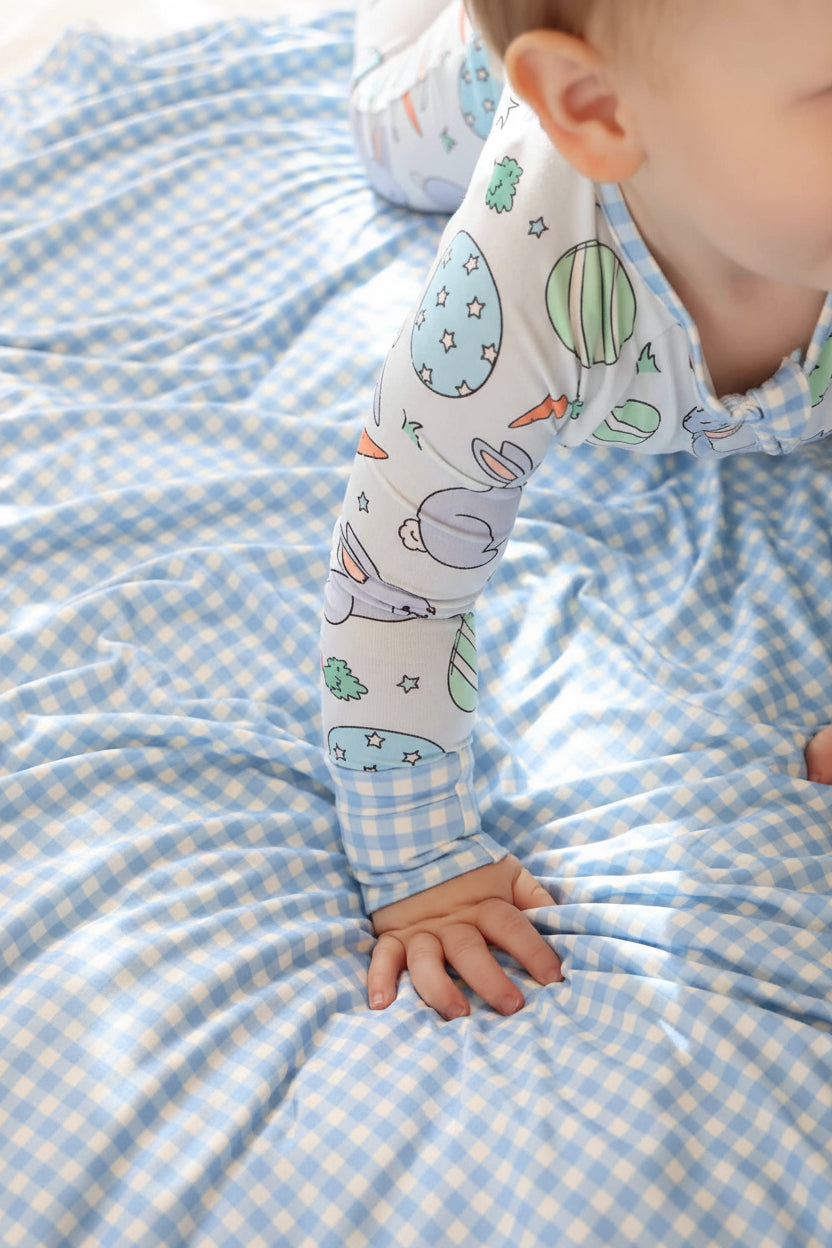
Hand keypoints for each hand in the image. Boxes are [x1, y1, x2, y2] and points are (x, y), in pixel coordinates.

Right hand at [367, 855, 561, 1018]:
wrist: (416, 842)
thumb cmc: (470, 869)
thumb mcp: (508, 873)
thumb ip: (534, 897)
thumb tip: (563, 920)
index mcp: (484, 905)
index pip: (512, 927)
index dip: (533, 951)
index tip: (553, 977)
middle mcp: (452, 922)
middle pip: (470, 950)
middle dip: (490, 979)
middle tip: (511, 1006)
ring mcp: (420, 931)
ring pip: (427, 962)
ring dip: (440, 988)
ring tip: (457, 1013)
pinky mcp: (392, 936)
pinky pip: (382, 958)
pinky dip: (379, 979)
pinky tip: (382, 1004)